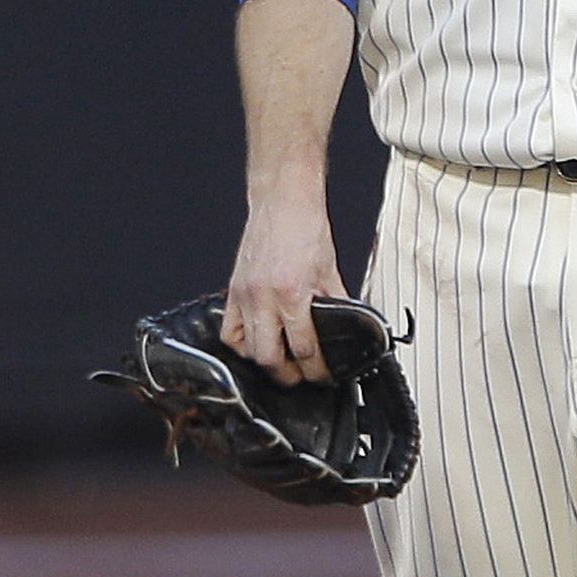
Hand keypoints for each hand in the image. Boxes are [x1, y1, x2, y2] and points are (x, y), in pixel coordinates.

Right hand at [222, 191, 344, 384]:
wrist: (283, 200)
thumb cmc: (305, 226)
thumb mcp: (330, 269)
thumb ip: (336, 302)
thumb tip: (347, 327)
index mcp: (292, 292)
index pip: (304, 347)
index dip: (316, 368)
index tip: (323, 374)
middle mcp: (264, 297)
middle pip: (270, 357)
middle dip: (288, 375)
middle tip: (302, 376)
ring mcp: (244, 295)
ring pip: (246, 349)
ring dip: (265, 361)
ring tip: (282, 362)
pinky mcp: (232, 290)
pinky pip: (229, 331)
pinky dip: (241, 344)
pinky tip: (256, 342)